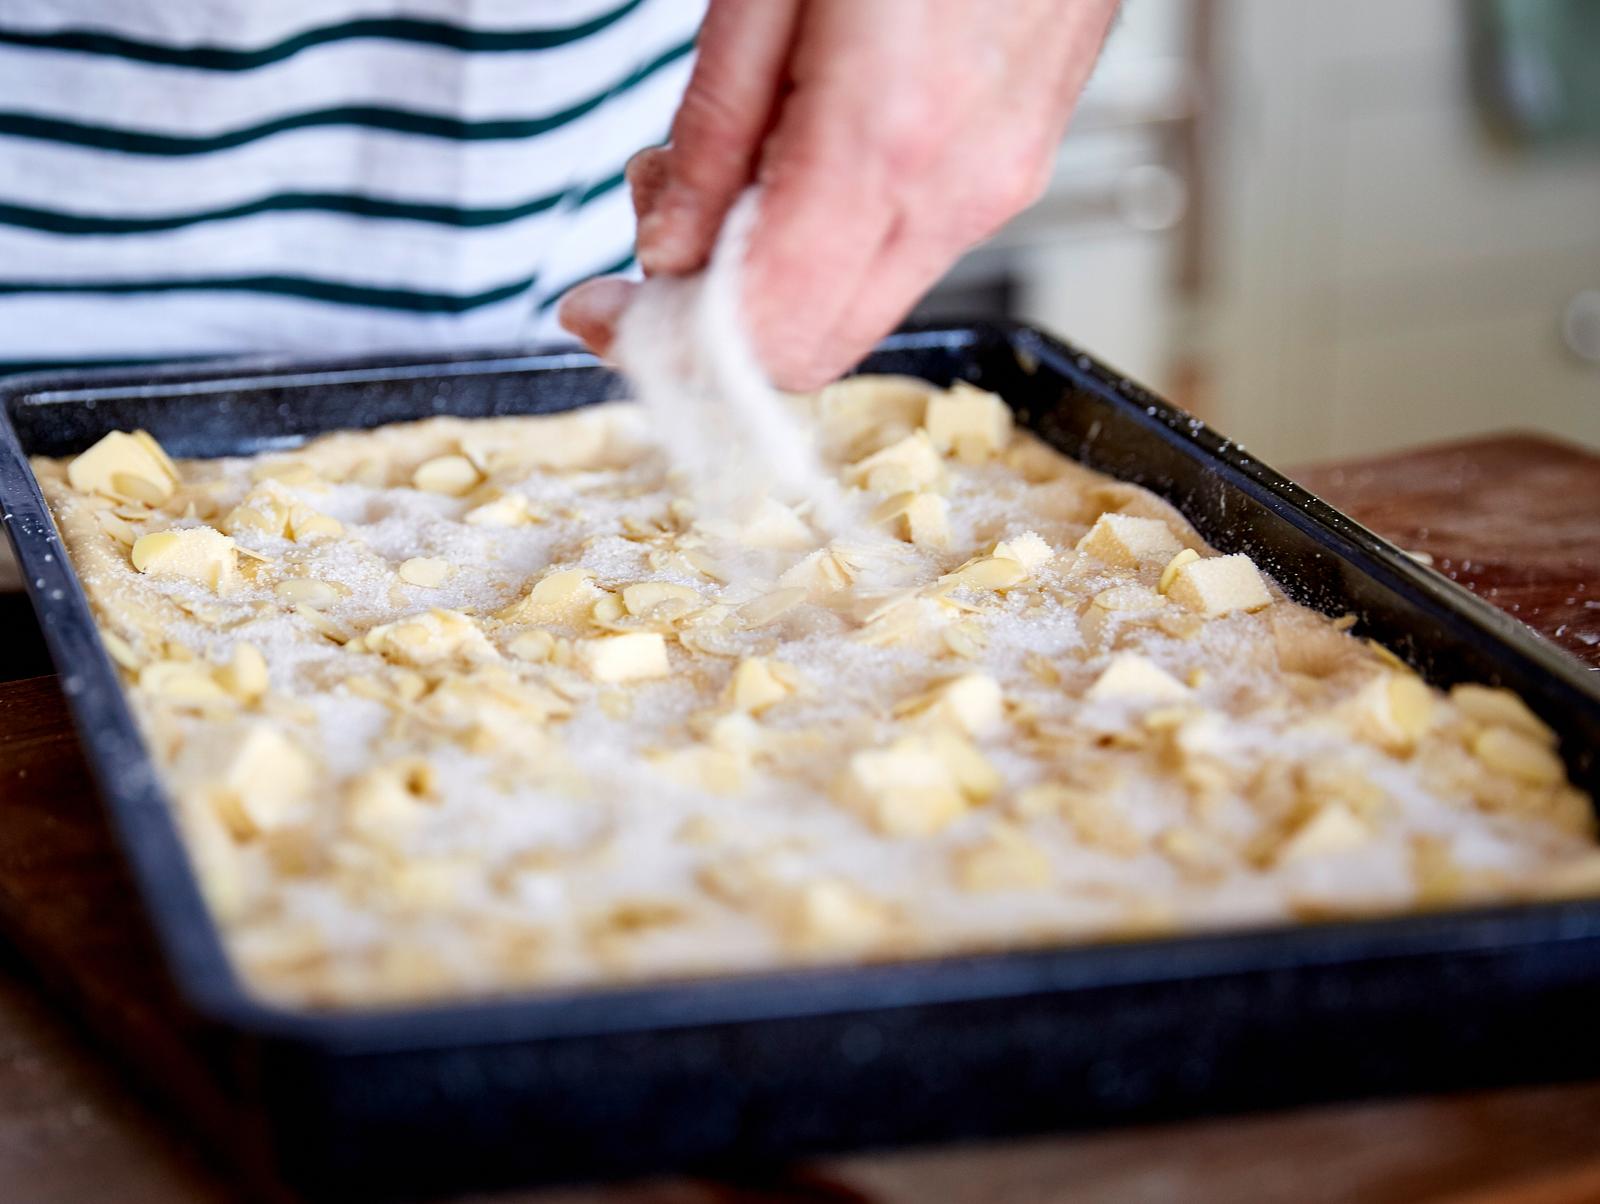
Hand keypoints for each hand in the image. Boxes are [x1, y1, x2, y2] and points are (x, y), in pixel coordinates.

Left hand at [561, 0, 1118, 389]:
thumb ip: (714, 131)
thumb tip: (669, 247)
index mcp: (885, 140)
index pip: (764, 333)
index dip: (665, 343)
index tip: (603, 310)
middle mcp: (957, 187)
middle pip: (812, 348)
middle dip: (712, 318)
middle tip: (657, 230)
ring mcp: (997, 183)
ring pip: (856, 308)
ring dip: (770, 274)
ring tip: (732, 157)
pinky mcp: (1012, 168)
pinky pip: (901, 256)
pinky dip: (827, 239)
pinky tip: (800, 150)